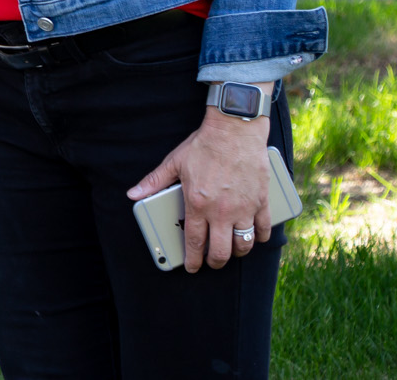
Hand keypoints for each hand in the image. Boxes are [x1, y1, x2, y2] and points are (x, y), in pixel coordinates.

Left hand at [127, 110, 271, 271]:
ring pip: (243, 244)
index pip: (194, 242)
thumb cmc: (204, 145)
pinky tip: (253, 236)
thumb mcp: (174, 162)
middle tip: (212, 261)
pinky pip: (263, 228)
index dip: (193, 259)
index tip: (192, 267)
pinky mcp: (261, 201)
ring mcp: (244, 208)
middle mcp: (221, 211)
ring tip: (231, 250)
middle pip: (221, 251)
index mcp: (198, 204)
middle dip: (215, 262)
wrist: (235, 130)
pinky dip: (259, 237)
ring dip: (237, 252)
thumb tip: (133, 194)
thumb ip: (154, 182)